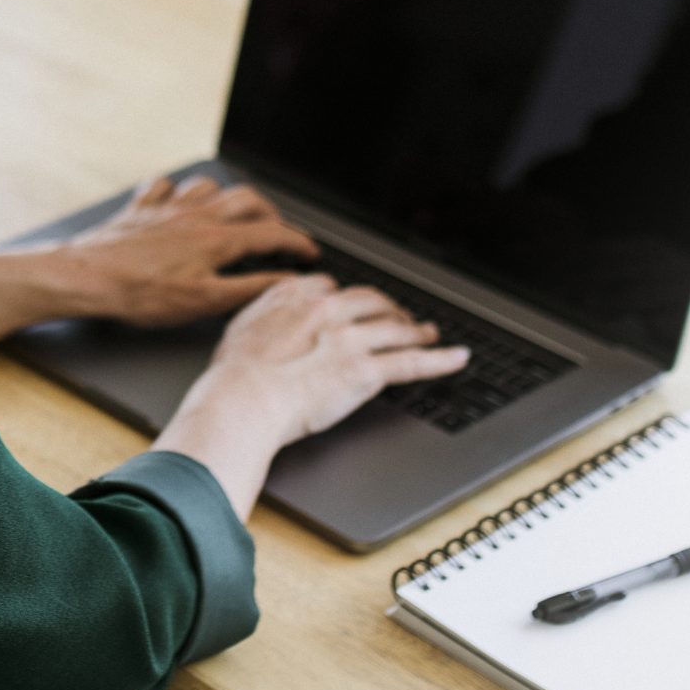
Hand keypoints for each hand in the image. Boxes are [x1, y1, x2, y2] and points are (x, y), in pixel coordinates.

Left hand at [58, 174, 320, 326]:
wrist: (85, 277)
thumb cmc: (139, 294)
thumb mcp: (203, 301)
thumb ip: (249, 289)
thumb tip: (286, 282)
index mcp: (216, 239)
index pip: (271, 233)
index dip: (297, 242)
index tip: (309, 252)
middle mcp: (195, 215)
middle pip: (247, 199)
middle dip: (269, 213)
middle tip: (276, 232)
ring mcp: (166, 207)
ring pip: (208, 186)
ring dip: (226, 196)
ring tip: (232, 213)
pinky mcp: (140, 209)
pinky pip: (164, 185)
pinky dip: (176, 190)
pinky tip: (177, 201)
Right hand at [154, 275, 471, 518]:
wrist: (241, 401)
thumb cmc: (232, 376)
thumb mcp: (239, 328)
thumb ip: (263, 315)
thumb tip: (269, 316)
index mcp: (295, 296)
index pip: (333, 288)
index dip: (349, 300)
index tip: (355, 307)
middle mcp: (327, 311)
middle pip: (371, 302)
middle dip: (389, 309)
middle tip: (399, 318)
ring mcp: (350, 339)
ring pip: (396, 329)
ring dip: (417, 330)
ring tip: (428, 333)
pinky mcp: (365, 371)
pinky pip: (412, 362)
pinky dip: (440, 359)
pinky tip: (457, 357)